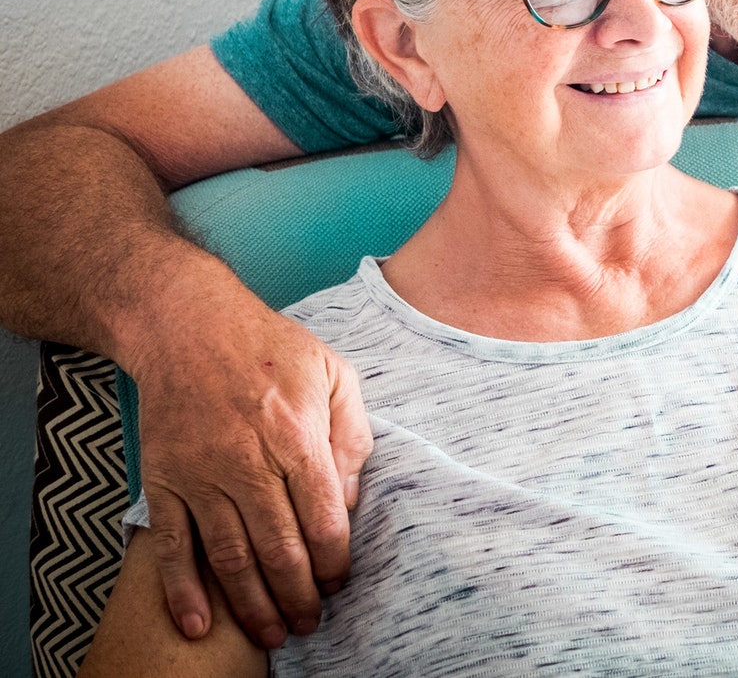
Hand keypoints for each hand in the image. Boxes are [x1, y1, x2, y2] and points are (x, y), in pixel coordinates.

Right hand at [126, 301, 372, 647]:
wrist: (185, 325)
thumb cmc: (268, 348)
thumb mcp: (334, 373)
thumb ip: (351, 436)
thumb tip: (350, 500)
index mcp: (295, 435)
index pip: (321, 516)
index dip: (333, 559)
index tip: (340, 582)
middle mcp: (245, 461)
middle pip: (277, 546)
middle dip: (298, 594)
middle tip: (311, 624)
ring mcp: (199, 475)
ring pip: (228, 556)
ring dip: (252, 604)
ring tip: (273, 635)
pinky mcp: (163, 481)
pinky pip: (172, 545)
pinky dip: (183, 590)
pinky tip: (198, 625)